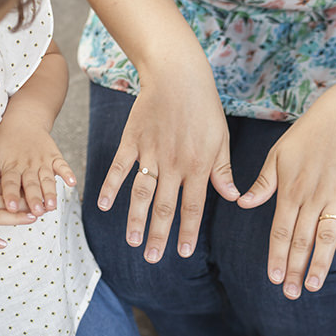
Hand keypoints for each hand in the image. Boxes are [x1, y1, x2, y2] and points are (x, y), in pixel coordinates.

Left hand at [0, 121, 76, 215]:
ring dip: (50, 193)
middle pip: (31, 184)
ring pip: (46, 179)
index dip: (11, 195)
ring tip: (51, 206)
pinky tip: (72, 182)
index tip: (11, 208)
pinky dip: (68, 173)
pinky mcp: (54, 157)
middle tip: (37, 212)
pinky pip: (62, 165)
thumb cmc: (5, 139)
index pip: (10, 183)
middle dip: (34, 199)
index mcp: (11, 166)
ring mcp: (42, 162)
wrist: (23, 120)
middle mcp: (27, 165)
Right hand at [95, 74, 236, 261]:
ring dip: (136, 220)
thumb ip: (224, 171)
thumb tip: (233, 198)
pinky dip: (110, 187)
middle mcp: (174, 164)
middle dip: (159, 235)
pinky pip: (119, 169)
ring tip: (133, 242)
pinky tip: (103, 206)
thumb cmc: (204, 108)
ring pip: (141, 194)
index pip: (193, 207)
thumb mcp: (221, 140)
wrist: (178, 77)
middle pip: (164, 207)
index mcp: (198, 166)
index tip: (183, 252)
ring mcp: (150, 154)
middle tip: (153, 258)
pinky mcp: (132, 142)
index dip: (188, 231)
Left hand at [237, 113, 335, 299]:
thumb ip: (263, 184)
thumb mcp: (277, 156)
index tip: (274, 279)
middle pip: (301, 240)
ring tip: (312, 285)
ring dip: (320, 262)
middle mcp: (313, 197)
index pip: (280, 232)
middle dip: (294, 269)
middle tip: (291, 294)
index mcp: (290, 192)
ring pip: (328, 236)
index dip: (277, 257)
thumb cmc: (306, 136)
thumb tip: (243, 204)